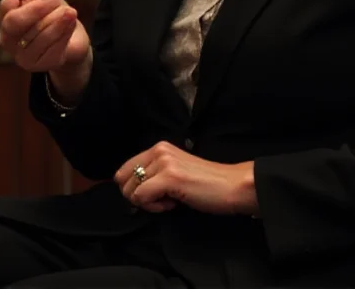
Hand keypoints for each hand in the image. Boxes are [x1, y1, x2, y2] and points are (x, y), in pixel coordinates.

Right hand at [0, 0, 91, 75]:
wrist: (73, 35)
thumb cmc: (50, 12)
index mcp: (6, 21)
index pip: (7, 8)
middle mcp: (9, 41)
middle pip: (16, 22)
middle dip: (42, 9)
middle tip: (56, 3)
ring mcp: (23, 56)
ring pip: (38, 34)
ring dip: (59, 20)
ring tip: (68, 14)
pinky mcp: (40, 66)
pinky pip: (52, 48)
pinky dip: (65, 33)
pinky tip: (69, 28)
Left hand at [115, 141, 257, 215]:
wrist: (230, 186)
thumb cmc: (205, 184)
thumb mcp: (173, 171)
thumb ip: (153, 174)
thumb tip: (130, 191)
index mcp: (159, 147)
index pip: (123, 170)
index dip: (133, 189)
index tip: (155, 194)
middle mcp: (159, 150)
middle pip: (123, 181)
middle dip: (139, 196)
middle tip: (164, 198)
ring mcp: (164, 162)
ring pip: (132, 190)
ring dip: (149, 203)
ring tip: (171, 199)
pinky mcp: (169, 177)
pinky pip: (142, 197)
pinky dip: (154, 207)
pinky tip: (173, 203)